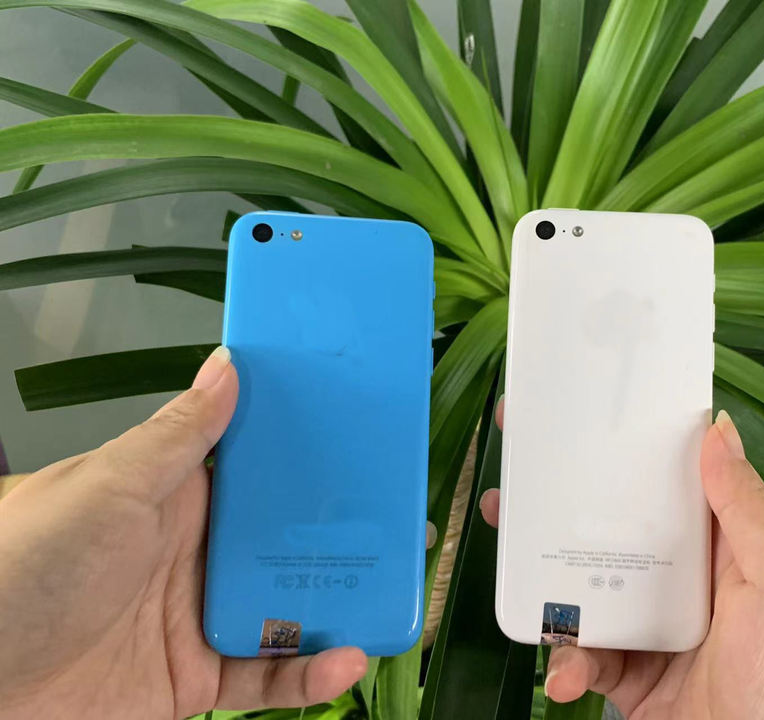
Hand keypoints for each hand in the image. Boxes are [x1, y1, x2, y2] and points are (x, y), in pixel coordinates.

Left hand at [0, 347, 367, 718]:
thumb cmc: (23, 570)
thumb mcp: (107, 488)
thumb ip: (177, 435)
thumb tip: (227, 366)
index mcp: (174, 496)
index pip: (258, 468)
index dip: (311, 458)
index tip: (368, 446)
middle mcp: (195, 553)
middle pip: (286, 540)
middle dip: (345, 535)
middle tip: (405, 528)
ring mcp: (199, 615)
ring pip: (290, 605)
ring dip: (339, 603)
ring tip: (390, 597)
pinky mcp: (198, 678)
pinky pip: (269, 675)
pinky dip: (310, 673)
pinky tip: (342, 663)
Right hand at [481, 402, 763, 718]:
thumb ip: (751, 512)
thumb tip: (719, 430)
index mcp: (732, 553)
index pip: (675, 490)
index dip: (631, 456)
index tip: (580, 425)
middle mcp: (690, 587)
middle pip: (618, 536)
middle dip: (565, 513)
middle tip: (513, 490)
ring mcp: (657, 635)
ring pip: (591, 593)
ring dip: (548, 584)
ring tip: (510, 566)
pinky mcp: (633, 681)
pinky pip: (587, 657)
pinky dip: (567, 662)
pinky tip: (564, 673)